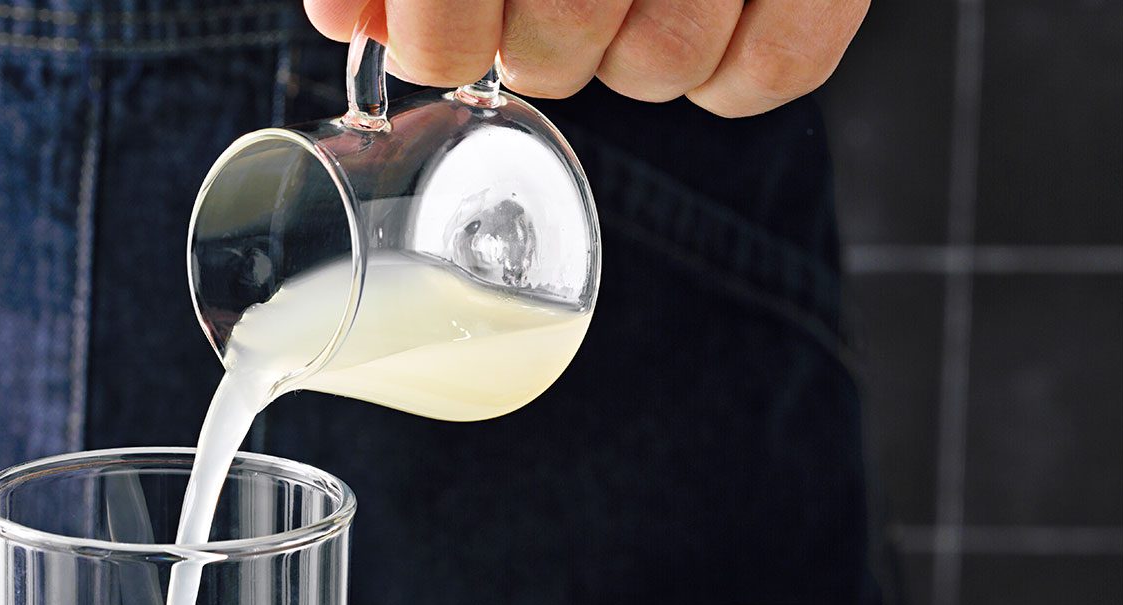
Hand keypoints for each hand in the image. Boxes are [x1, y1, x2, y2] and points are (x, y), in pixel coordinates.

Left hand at [304, 0, 869, 117]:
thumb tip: (350, 19)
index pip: (448, 26)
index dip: (437, 41)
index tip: (438, 30)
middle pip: (553, 52)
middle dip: (531, 42)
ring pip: (657, 70)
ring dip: (624, 52)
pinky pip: (772, 67)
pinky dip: (729, 70)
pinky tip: (701, 15)